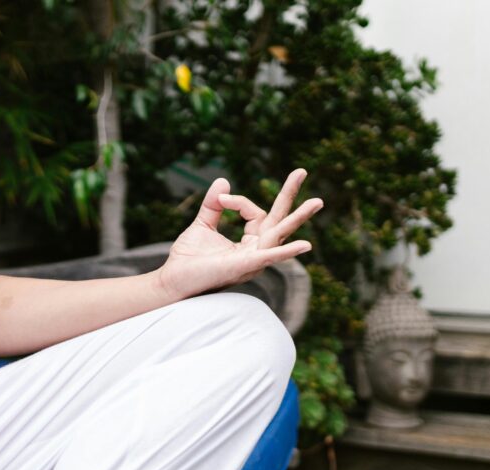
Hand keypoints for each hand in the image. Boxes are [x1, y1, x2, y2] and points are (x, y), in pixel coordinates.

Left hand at [154, 169, 322, 301]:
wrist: (172, 279)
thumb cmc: (188, 258)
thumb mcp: (202, 225)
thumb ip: (214, 205)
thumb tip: (223, 181)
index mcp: (249, 243)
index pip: (256, 213)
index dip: (239, 202)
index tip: (223, 198)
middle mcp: (255, 251)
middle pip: (278, 220)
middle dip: (289, 196)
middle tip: (302, 171)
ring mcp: (252, 261)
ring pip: (279, 236)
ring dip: (298, 218)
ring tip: (317, 202)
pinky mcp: (243, 268)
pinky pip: (268, 258)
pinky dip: (285, 252)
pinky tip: (305, 246)